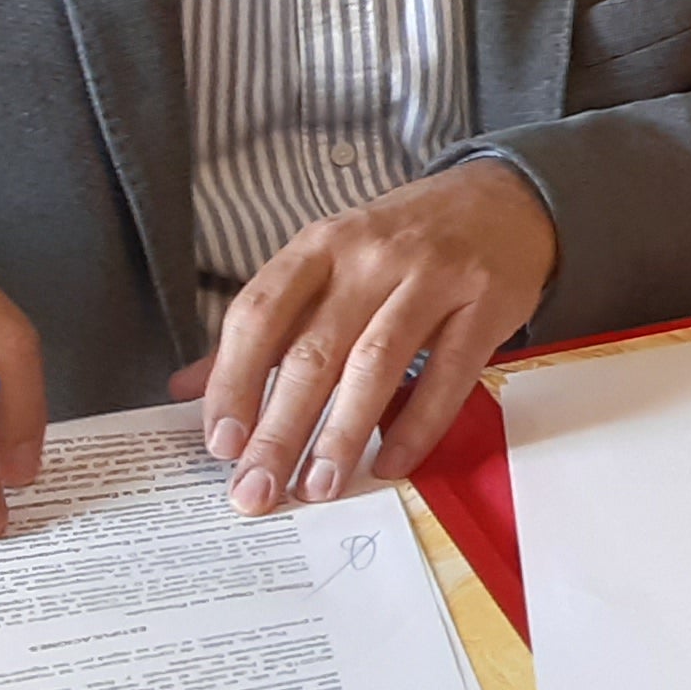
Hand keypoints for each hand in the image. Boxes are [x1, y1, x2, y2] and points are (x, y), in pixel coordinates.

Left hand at [174, 160, 554, 514]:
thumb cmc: (405, 240)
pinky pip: (447, 375)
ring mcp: (433, 277)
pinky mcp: (486, 303)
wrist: (505, 199)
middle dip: (280, 430)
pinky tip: (390, 463)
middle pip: (313, 351)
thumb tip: (185, 389)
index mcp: (320, 245)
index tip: (220, 444)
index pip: (260, 314)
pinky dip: (417, 426)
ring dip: (342, 434)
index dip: (233, 381)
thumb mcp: (327, 262)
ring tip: (318, 486)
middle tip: (258, 491)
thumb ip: (265, 325)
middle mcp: (371, 256)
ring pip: (375, 364)